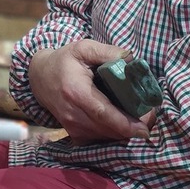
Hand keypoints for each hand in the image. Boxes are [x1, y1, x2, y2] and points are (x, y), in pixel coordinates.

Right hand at [29, 41, 153, 144]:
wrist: (40, 78)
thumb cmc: (65, 61)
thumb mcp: (84, 48)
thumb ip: (108, 52)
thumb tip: (132, 60)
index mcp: (76, 92)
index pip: (104, 114)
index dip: (126, 124)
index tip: (145, 128)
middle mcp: (73, 114)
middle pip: (108, 129)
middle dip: (132, 128)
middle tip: (149, 117)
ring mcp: (72, 127)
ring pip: (105, 137)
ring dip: (124, 132)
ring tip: (139, 118)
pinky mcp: (74, 134)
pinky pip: (99, 140)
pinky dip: (113, 135)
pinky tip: (121, 124)